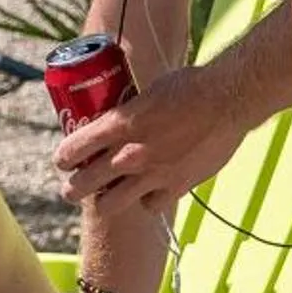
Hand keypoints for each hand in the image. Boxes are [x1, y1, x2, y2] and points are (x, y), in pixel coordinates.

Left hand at [54, 62, 253, 214]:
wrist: (228, 100)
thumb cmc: (190, 87)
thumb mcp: (148, 93)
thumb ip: (128, 112)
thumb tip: (115, 118)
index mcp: (119, 123)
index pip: (73, 148)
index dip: (63, 158)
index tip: (63, 161)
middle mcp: (130, 153)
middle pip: (83, 184)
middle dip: (72, 188)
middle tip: (71, 189)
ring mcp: (152, 173)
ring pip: (109, 204)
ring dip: (103, 202)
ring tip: (102, 199)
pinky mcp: (175, 187)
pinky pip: (149, 206)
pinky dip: (146, 201)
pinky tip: (147, 193)